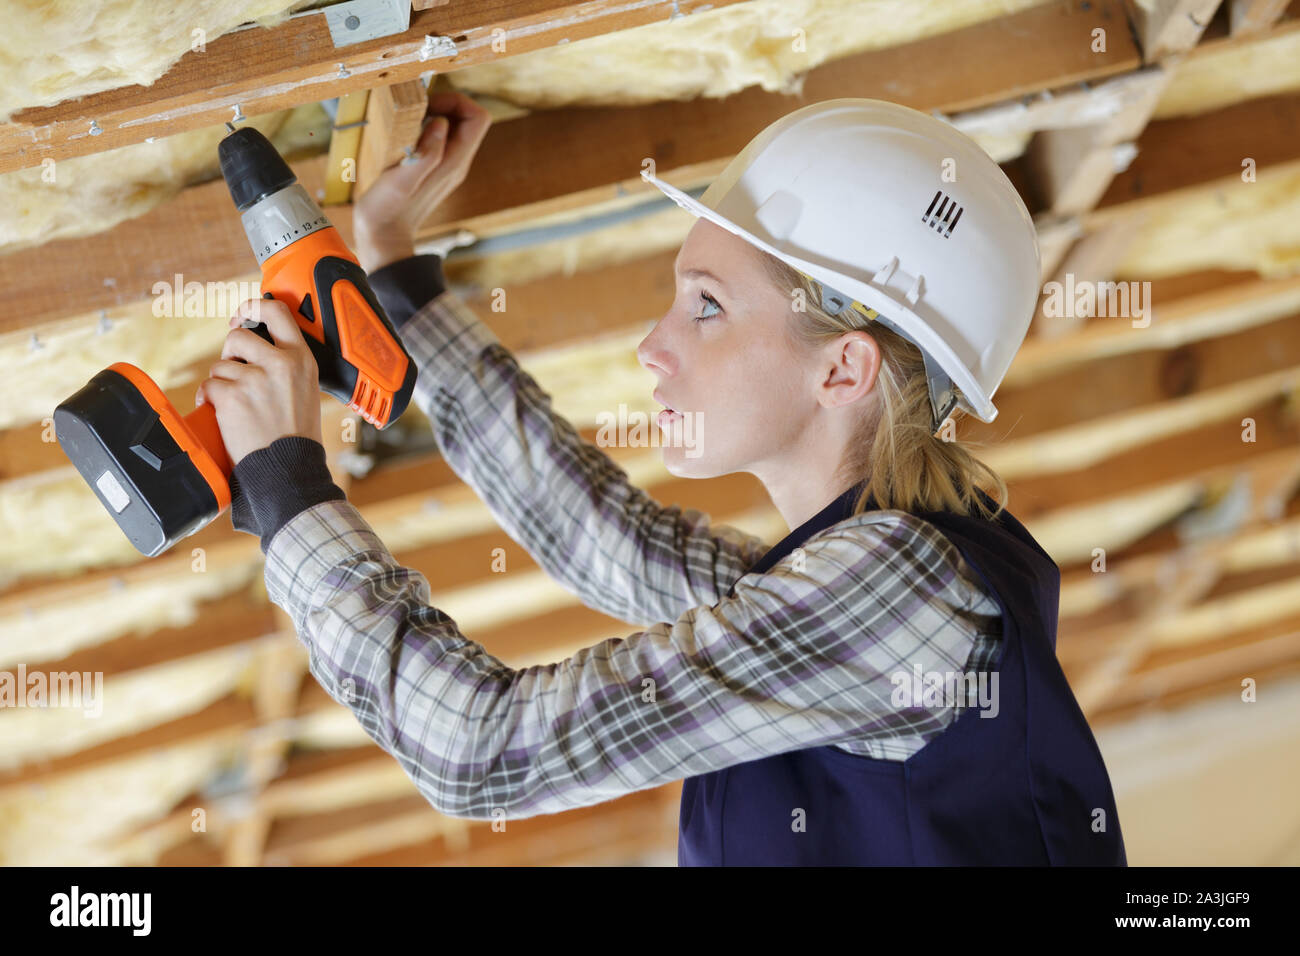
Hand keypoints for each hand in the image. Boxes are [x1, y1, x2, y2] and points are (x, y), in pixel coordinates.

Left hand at [195, 298, 322, 466]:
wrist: (288, 467)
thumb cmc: (297, 435)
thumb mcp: (305, 389)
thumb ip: (285, 364)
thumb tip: (254, 347)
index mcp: (301, 359)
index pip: (277, 312)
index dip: (253, 306)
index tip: (242, 315)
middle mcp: (280, 363)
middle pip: (238, 336)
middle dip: (231, 355)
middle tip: (237, 375)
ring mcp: (255, 379)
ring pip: (220, 365)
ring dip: (222, 383)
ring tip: (237, 405)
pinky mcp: (232, 396)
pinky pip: (209, 386)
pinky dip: (211, 400)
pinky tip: (224, 415)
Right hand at [352, 89, 492, 271]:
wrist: (384, 236)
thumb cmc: (388, 210)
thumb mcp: (402, 179)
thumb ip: (426, 153)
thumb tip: (441, 124)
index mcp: (455, 162)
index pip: (478, 118)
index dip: (457, 101)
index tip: (429, 104)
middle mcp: (457, 163)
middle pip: (468, 119)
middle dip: (445, 105)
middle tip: (416, 110)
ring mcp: (447, 167)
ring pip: (454, 127)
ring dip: (433, 115)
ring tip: (408, 122)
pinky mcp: (434, 169)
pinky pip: (440, 139)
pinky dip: (425, 128)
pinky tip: (404, 135)